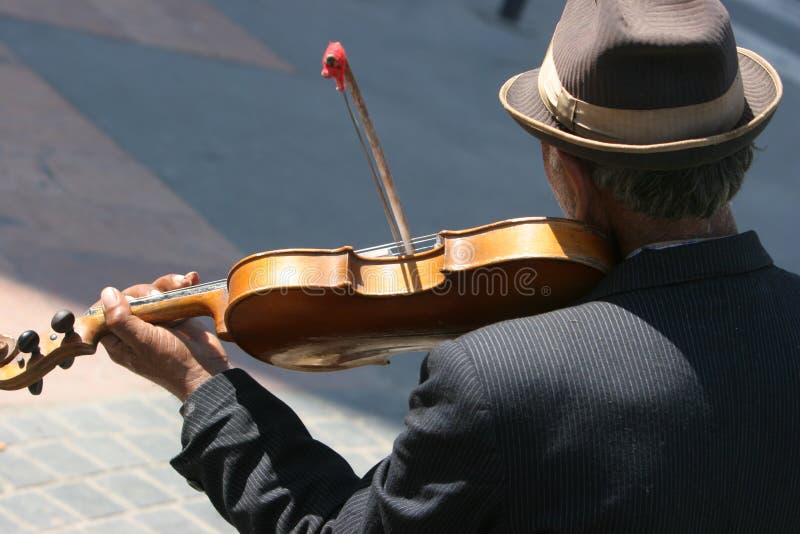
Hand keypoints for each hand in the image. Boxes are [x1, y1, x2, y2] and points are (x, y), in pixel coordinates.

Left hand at [99, 272, 230, 401]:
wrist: (206, 370)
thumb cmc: (171, 362)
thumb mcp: (143, 341)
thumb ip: (121, 320)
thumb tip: (107, 292)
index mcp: (119, 339)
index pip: (105, 311)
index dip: (116, 300)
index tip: (133, 300)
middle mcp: (135, 327)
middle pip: (132, 296)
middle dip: (147, 291)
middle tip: (159, 296)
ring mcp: (156, 320)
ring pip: (154, 291)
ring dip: (168, 283)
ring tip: (183, 283)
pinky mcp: (175, 314)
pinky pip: (173, 293)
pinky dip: (181, 284)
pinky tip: (191, 279)